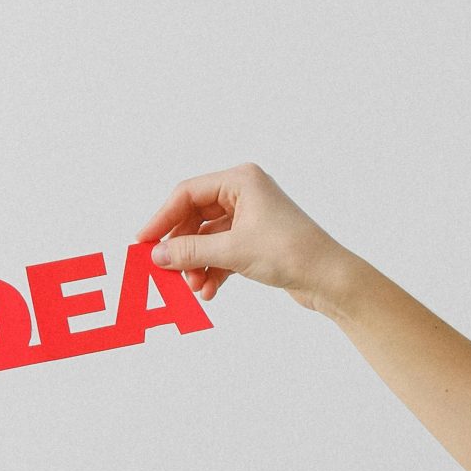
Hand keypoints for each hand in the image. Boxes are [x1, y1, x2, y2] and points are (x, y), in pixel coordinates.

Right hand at [136, 163, 353, 311]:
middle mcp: (244, 193)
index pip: (188, 193)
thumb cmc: (290, 252)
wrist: (327, 277)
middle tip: (166, 272)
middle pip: (195, 217)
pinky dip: (212, 271)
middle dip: (182, 248)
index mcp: (240, 180)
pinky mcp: (254, 241)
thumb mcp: (232, 251)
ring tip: (194, 287)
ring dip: (196, 264)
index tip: (143, 244)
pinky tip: (209, 291)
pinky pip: (221, 253)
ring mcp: (249, 217)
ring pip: (207, 239)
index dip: (162, 219)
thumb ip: (190, 251)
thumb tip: (156, 255)